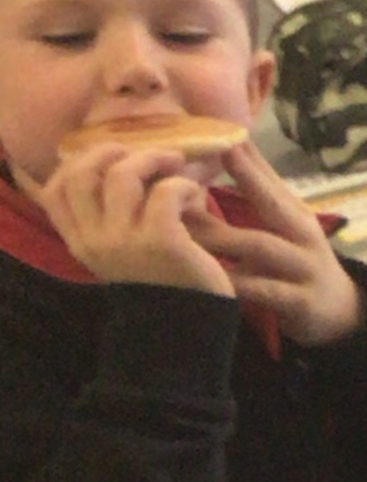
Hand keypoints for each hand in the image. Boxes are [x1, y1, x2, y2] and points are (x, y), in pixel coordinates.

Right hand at [37, 140, 232, 299]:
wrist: (187, 330)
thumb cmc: (162, 284)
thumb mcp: (123, 253)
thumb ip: (111, 219)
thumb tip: (123, 165)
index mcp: (81, 243)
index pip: (55, 191)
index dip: (78, 163)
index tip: (110, 157)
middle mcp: (95, 241)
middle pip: (82, 174)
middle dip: (114, 152)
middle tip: (148, 155)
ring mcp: (125, 242)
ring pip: (124, 176)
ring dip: (155, 160)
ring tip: (178, 168)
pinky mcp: (161, 242)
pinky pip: (166, 192)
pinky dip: (185, 185)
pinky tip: (196, 198)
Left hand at [184, 142, 362, 347]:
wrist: (338, 310)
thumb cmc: (300, 258)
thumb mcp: (288, 222)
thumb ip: (262, 187)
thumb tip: (236, 140)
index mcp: (295, 213)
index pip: (270, 180)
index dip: (247, 161)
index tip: (222, 139)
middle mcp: (303, 234)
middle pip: (272, 204)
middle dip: (244, 182)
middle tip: (208, 166)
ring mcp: (304, 267)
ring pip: (261, 247)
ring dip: (223, 237)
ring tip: (187, 227)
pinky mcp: (300, 300)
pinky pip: (265, 291)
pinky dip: (238, 285)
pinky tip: (212, 279)